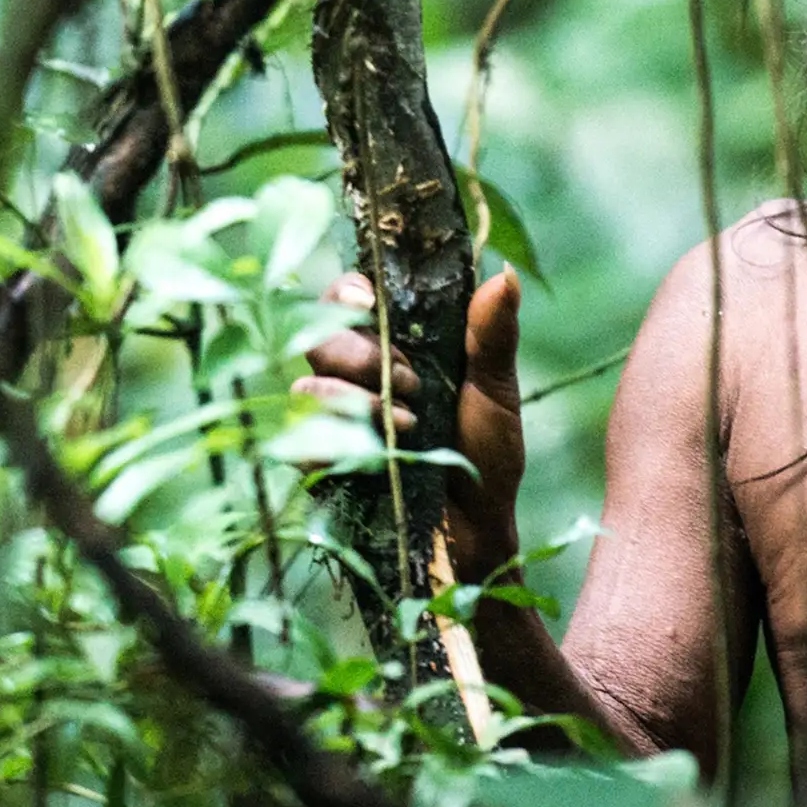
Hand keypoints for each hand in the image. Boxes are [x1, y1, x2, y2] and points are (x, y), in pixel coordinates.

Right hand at [296, 266, 525, 582]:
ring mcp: (334, 420)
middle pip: (319, 337)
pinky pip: (302, 441)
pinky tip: (385, 449)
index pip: (347, 299)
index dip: (348, 292)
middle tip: (411, 381)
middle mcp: (355, 376)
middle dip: (361, 354)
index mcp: (393, 345)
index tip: (370, 301)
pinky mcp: (322, 464)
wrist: (479, 531)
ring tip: (409, 422)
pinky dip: (341, 440)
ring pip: (308, 386)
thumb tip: (504, 275)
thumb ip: (492, 336)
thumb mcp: (496, 393)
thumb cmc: (487, 457)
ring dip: (357, 398)